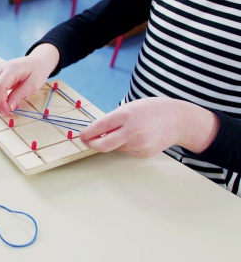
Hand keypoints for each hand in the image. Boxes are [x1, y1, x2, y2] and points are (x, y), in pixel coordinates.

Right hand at [0, 44, 59, 116]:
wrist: (37, 61)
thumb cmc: (38, 71)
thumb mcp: (33, 85)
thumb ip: (19, 95)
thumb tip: (9, 107)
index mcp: (10, 69)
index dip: (0, 102)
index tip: (8, 112)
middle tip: (8, 112)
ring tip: (6, 107)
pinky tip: (3, 101)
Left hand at [80, 97, 218, 157]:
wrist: (179, 120)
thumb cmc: (152, 110)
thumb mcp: (131, 107)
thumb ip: (113, 119)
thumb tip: (94, 132)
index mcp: (126, 115)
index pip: (99, 128)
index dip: (87, 133)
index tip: (81, 135)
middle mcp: (132, 131)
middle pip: (102, 146)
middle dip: (92, 144)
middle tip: (88, 141)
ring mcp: (139, 144)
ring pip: (115, 148)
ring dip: (113, 142)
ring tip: (126, 131)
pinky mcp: (144, 154)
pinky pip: (126, 152)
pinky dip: (125, 146)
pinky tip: (137, 137)